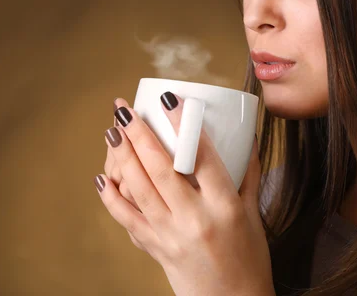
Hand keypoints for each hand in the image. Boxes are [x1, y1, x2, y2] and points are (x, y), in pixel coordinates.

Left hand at [95, 95, 274, 295]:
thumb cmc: (249, 258)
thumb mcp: (253, 213)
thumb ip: (249, 173)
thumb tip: (248, 137)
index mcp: (224, 205)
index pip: (201, 155)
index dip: (183, 123)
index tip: (168, 98)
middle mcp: (195, 218)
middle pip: (161, 168)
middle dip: (139, 134)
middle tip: (125, 110)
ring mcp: (170, 235)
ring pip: (138, 189)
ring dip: (121, 157)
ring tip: (112, 131)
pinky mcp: (155, 248)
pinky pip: (126, 219)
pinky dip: (110, 198)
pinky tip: (103, 178)